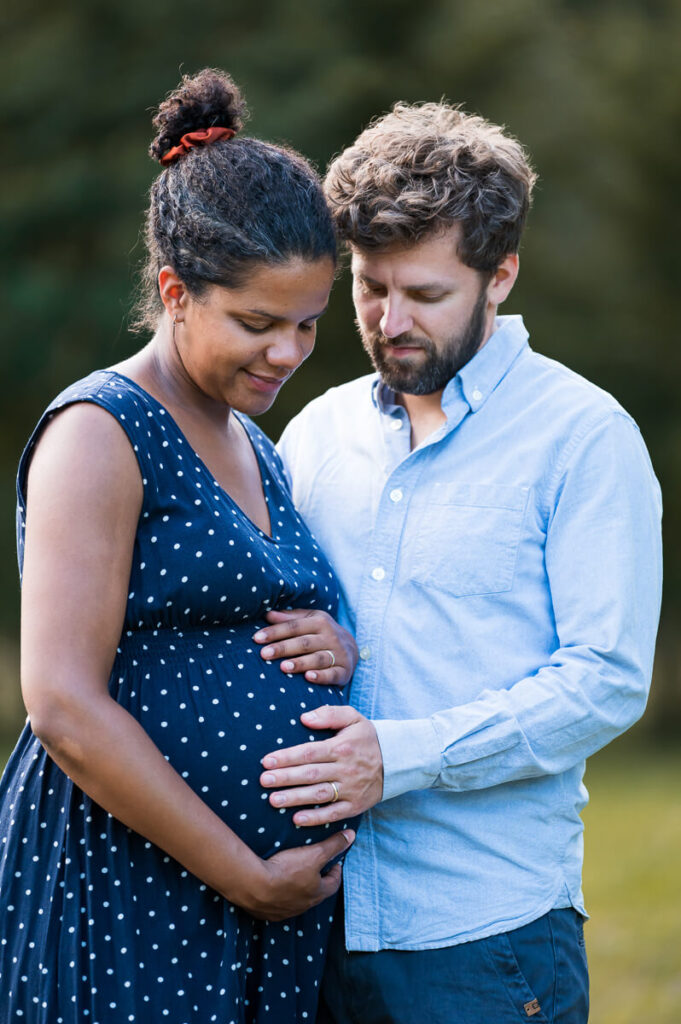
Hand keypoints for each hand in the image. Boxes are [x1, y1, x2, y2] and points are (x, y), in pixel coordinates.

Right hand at [240, 828, 354, 920]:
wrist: (253, 885)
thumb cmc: (286, 869)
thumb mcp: (314, 853)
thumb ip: (333, 845)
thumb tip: (351, 835)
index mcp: (317, 893)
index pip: (333, 883)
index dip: (335, 871)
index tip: (334, 861)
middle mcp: (302, 906)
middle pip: (315, 893)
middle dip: (317, 880)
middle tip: (314, 866)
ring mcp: (283, 912)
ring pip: (295, 900)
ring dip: (297, 889)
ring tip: (292, 874)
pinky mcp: (266, 913)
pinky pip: (276, 904)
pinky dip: (277, 895)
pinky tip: (271, 884)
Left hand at [252, 608, 357, 685]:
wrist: (352, 647)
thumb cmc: (322, 633)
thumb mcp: (310, 620)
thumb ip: (290, 618)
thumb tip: (267, 614)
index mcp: (320, 621)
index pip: (294, 626)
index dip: (275, 632)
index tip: (256, 638)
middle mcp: (331, 636)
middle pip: (304, 643)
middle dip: (283, 648)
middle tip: (264, 654)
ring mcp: (339, 654)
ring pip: (317, 658)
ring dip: (300, 663)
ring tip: (283, 667)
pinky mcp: (344, 671)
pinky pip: (332, 674)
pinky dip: (321, 676)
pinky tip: (308, 677)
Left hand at [260, 705, 383, 824]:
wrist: (399, 760)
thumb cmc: (368, 737)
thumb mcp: (353, 717)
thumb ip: (329, 714)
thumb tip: (304, 718)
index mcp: (342, 746)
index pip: (309, 752)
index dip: (287, 757)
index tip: (266, 761)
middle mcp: (346, 769)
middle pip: (310, 774)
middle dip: (285, 778)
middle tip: (263, 781)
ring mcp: (351, 789)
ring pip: (319, 795)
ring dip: (295, 798)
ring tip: (273, 800)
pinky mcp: (356, 805)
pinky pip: (334, 813)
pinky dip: (316, 818)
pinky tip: (297, 819)